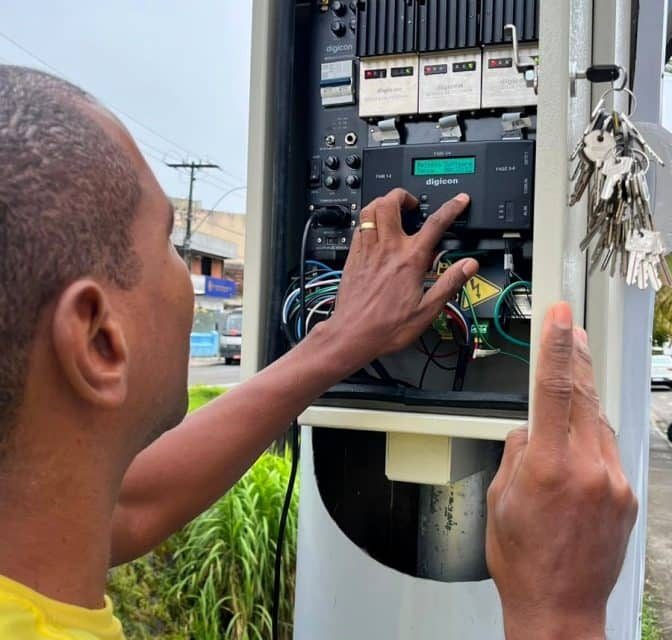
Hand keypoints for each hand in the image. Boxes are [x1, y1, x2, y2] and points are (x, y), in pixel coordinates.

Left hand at [324, 189, 477, 368]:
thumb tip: (469, 265)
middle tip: (413, 203)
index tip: (459, 200)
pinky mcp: (353, 257)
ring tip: (392, 209)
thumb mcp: (427, 310)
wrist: (352, 334)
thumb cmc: (386, 327)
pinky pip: (358, 227)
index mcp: (409, 260)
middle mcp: (387, 249)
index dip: (451, 208)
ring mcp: (367, 250)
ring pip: (370, 210)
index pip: (435, 223)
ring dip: (382, 202)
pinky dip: (367, 220)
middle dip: (403, 195)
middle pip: (391, 203)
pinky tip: (374, 230)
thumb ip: (449, 283)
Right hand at [486, 302, 637, 639]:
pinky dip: (590, 440)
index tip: (559, 318)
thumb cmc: (522, 559)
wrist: (559, 606)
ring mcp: (613, 482)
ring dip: (581, 401)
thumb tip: (528, 430)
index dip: (556, 347)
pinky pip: (607, 451)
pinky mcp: (626, 495)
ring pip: (596, 422)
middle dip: (575, 356)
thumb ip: (515, 453)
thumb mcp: (499, 498)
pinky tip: (575, 449)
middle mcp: (588, 469)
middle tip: (571, 328)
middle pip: (582, 396)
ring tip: (566, 387)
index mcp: (549, 467)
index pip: (553, 390)